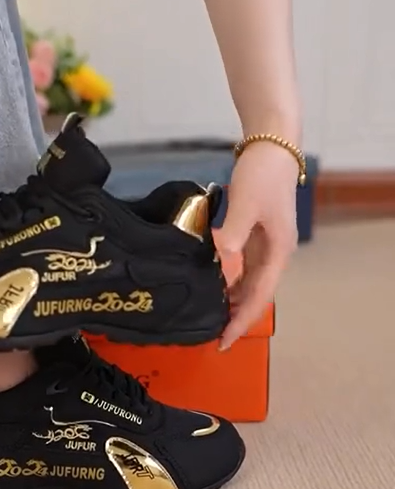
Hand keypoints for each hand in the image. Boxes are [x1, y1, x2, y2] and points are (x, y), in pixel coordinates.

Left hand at [215, 141, 298, 349]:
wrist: (272, 147)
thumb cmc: (262, 176)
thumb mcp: (246, 205)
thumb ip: (233, 234)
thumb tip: (223, 260)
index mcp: (278, 252)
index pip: (259, 298)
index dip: (242, 321)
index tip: (224, 341)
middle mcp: (275, 253)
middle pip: (256, 295)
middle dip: (236, 316)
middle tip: (211, 335)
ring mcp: (265, 244)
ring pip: (249, 282)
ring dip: (233, 300)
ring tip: (211, 316)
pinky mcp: (254, 233)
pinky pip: (243, 266)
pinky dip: (230, 279)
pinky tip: (215, 285)